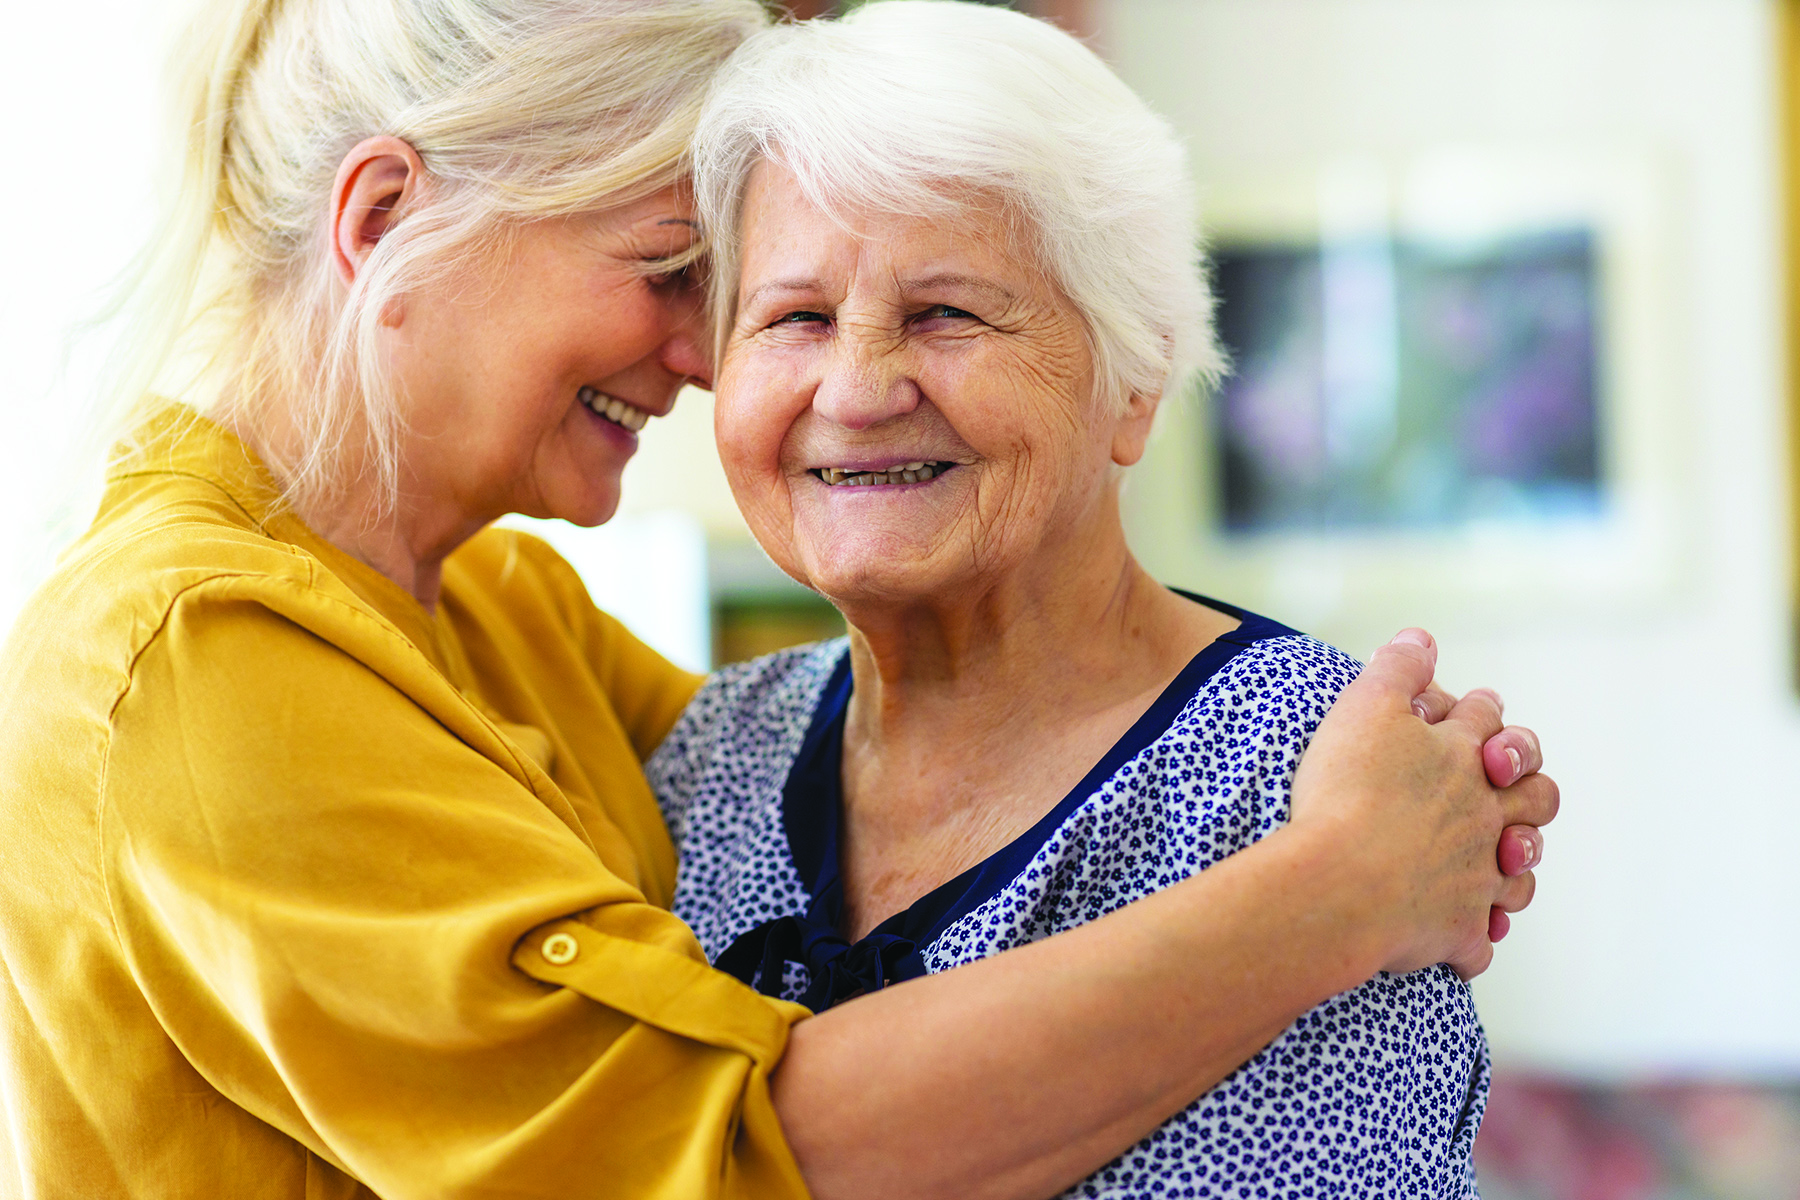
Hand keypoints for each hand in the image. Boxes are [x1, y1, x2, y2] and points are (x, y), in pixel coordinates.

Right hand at [1288, 629, 1558, 980]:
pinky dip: (1477, 937)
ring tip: (1500, 859)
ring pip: (1520, 869)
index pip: (1486, 720)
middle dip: (1528, 785)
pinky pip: (1479, 940)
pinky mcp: (1458, 929)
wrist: (1337, 882)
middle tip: (1508, 783)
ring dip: (1514, 862)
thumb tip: (1422, 637)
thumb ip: (1397, 668)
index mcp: (1460, 758)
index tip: (1480, 709)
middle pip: (1535, 795)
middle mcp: (1482, 814)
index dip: (1482, 710)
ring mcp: (1476, 875)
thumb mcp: (1363, 708)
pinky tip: (1466, 934)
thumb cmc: (1344, 793)